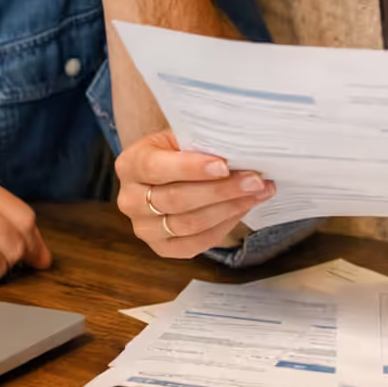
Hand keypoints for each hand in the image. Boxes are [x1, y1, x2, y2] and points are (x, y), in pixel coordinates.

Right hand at [115, 129, 274, 258]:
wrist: (170, 174)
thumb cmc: (179, 151)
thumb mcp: (182, 138)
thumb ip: (202, 144)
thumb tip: (241, 152)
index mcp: (130, 165)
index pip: (156, 168)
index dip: (191, 168)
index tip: (224, 165)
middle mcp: (129, 200)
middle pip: (177, 199)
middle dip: (221, 190)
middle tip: (255, 180)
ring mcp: (144, 229)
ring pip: (189, 224)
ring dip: (230, 208)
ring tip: (258, 192)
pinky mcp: (162, 248)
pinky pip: (197, 243)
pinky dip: (224, 225)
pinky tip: (243, 208)